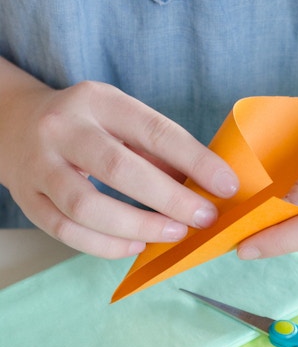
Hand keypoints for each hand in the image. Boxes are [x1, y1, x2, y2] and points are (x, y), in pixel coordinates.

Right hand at [0, 64, 238, 257]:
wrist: (13, 122)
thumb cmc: (90, 127)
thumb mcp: (124, 121)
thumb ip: (163, 152)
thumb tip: (211, 188)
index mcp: (99, 101)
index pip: (155, 131)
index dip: (196, 161)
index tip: (228, 186)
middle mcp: (63, 129)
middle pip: (119, 169)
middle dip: (170, 199)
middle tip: (204, 218)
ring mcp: (39, 165)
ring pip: (86, 206)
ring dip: (138, 226)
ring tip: (174, 234)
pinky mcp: (26, 198)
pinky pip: (65, 230)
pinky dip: (105, 245)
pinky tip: (137, 245)